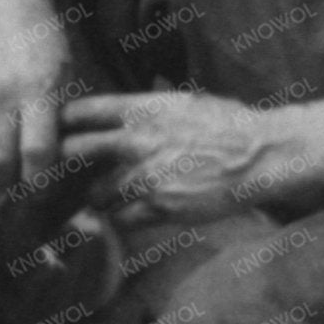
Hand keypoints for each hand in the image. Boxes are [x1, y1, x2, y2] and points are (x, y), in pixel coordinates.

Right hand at [0, 0, 74, 187]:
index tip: (38, 191)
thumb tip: (48, 165)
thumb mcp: (62, 72)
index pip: (38, 153)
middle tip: (11, 188)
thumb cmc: (39, 40)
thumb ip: (56, 116)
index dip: (38, 182)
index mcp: (39, 90)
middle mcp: (2, 94)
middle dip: (7, 185)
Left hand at [60, 90, 272, 219]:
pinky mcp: (160, 207)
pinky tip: (132, 216)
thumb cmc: (230, 125)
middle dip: (69, 163)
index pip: (82, 112)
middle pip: (75, 152)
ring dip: (99, 199)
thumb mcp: (186, 102)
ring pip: (95, 195)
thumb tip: (130, 112)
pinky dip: (123, 220)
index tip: (62, 131)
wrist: (260, 154)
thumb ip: (151, 110)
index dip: (66, 123)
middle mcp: (137, 141)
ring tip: (105, 199)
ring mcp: (146, 176)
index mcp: (143, 109)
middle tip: (70, 172)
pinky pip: (122, 220)